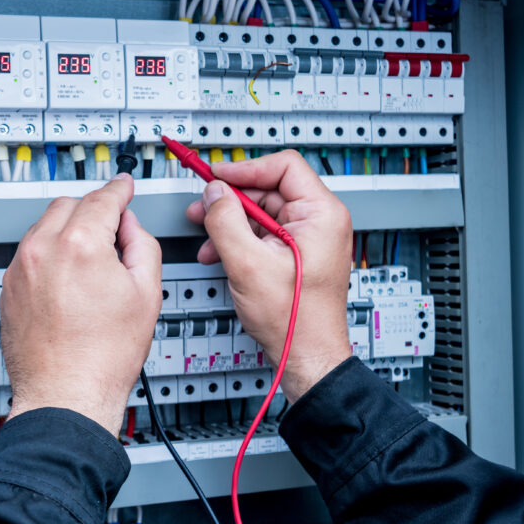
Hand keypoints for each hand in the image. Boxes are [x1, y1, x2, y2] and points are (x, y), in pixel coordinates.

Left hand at [2, 174, 162, 435]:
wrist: (65, 396)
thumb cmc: (103, 357)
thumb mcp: (147, 294)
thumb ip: (143, 246)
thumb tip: (130, 228)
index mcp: (79, 246)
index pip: (102, 199)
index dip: (119, 190)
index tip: (123, 187)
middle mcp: (42, 251)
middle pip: (68, 205)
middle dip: (92, 210)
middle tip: (112, 230)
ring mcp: (20, 270)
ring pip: (44, 227)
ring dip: (67, 231)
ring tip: (90, 264)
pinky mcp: (8, 289)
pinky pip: (29, 254)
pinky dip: (48, 254)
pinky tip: (68, 280)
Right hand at [186, 151, 352, 401]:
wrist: (306, 356)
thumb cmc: (295, 320)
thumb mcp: (248, 264)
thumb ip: (225, 221)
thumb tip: (214, 193)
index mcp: (321, 214)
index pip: (283, 166)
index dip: (245, 169)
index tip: (216, 176)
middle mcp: (319, 222)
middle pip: (268, 190)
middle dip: (231, 200)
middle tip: (202, 207)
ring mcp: (309, 239)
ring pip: (261, 213)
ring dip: (230, 223)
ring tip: (207, 238)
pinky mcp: (297, 254)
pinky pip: (263, 234)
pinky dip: (239, 240)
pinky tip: (219, 254)